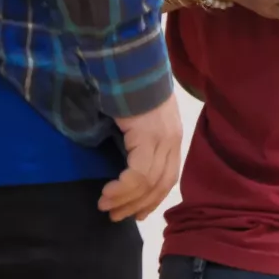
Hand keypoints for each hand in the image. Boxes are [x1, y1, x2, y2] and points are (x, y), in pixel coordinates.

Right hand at [97, 94, 183, 222]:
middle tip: (116, 216)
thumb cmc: (126, 86)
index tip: (137, 213)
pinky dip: (123, 188)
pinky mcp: (149, 136)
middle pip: (161, 184)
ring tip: (105, 206)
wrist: (127, 62)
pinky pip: (139, 174)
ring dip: (125, 199)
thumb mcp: (137, 117)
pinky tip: (108, 192)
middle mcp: (172, 138)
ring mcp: (163, 137)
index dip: (153, 198)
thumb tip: (124, 161)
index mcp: (172, 135)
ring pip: (149, 182)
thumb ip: (138, 138)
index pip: (169, 177)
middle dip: (138, 204)